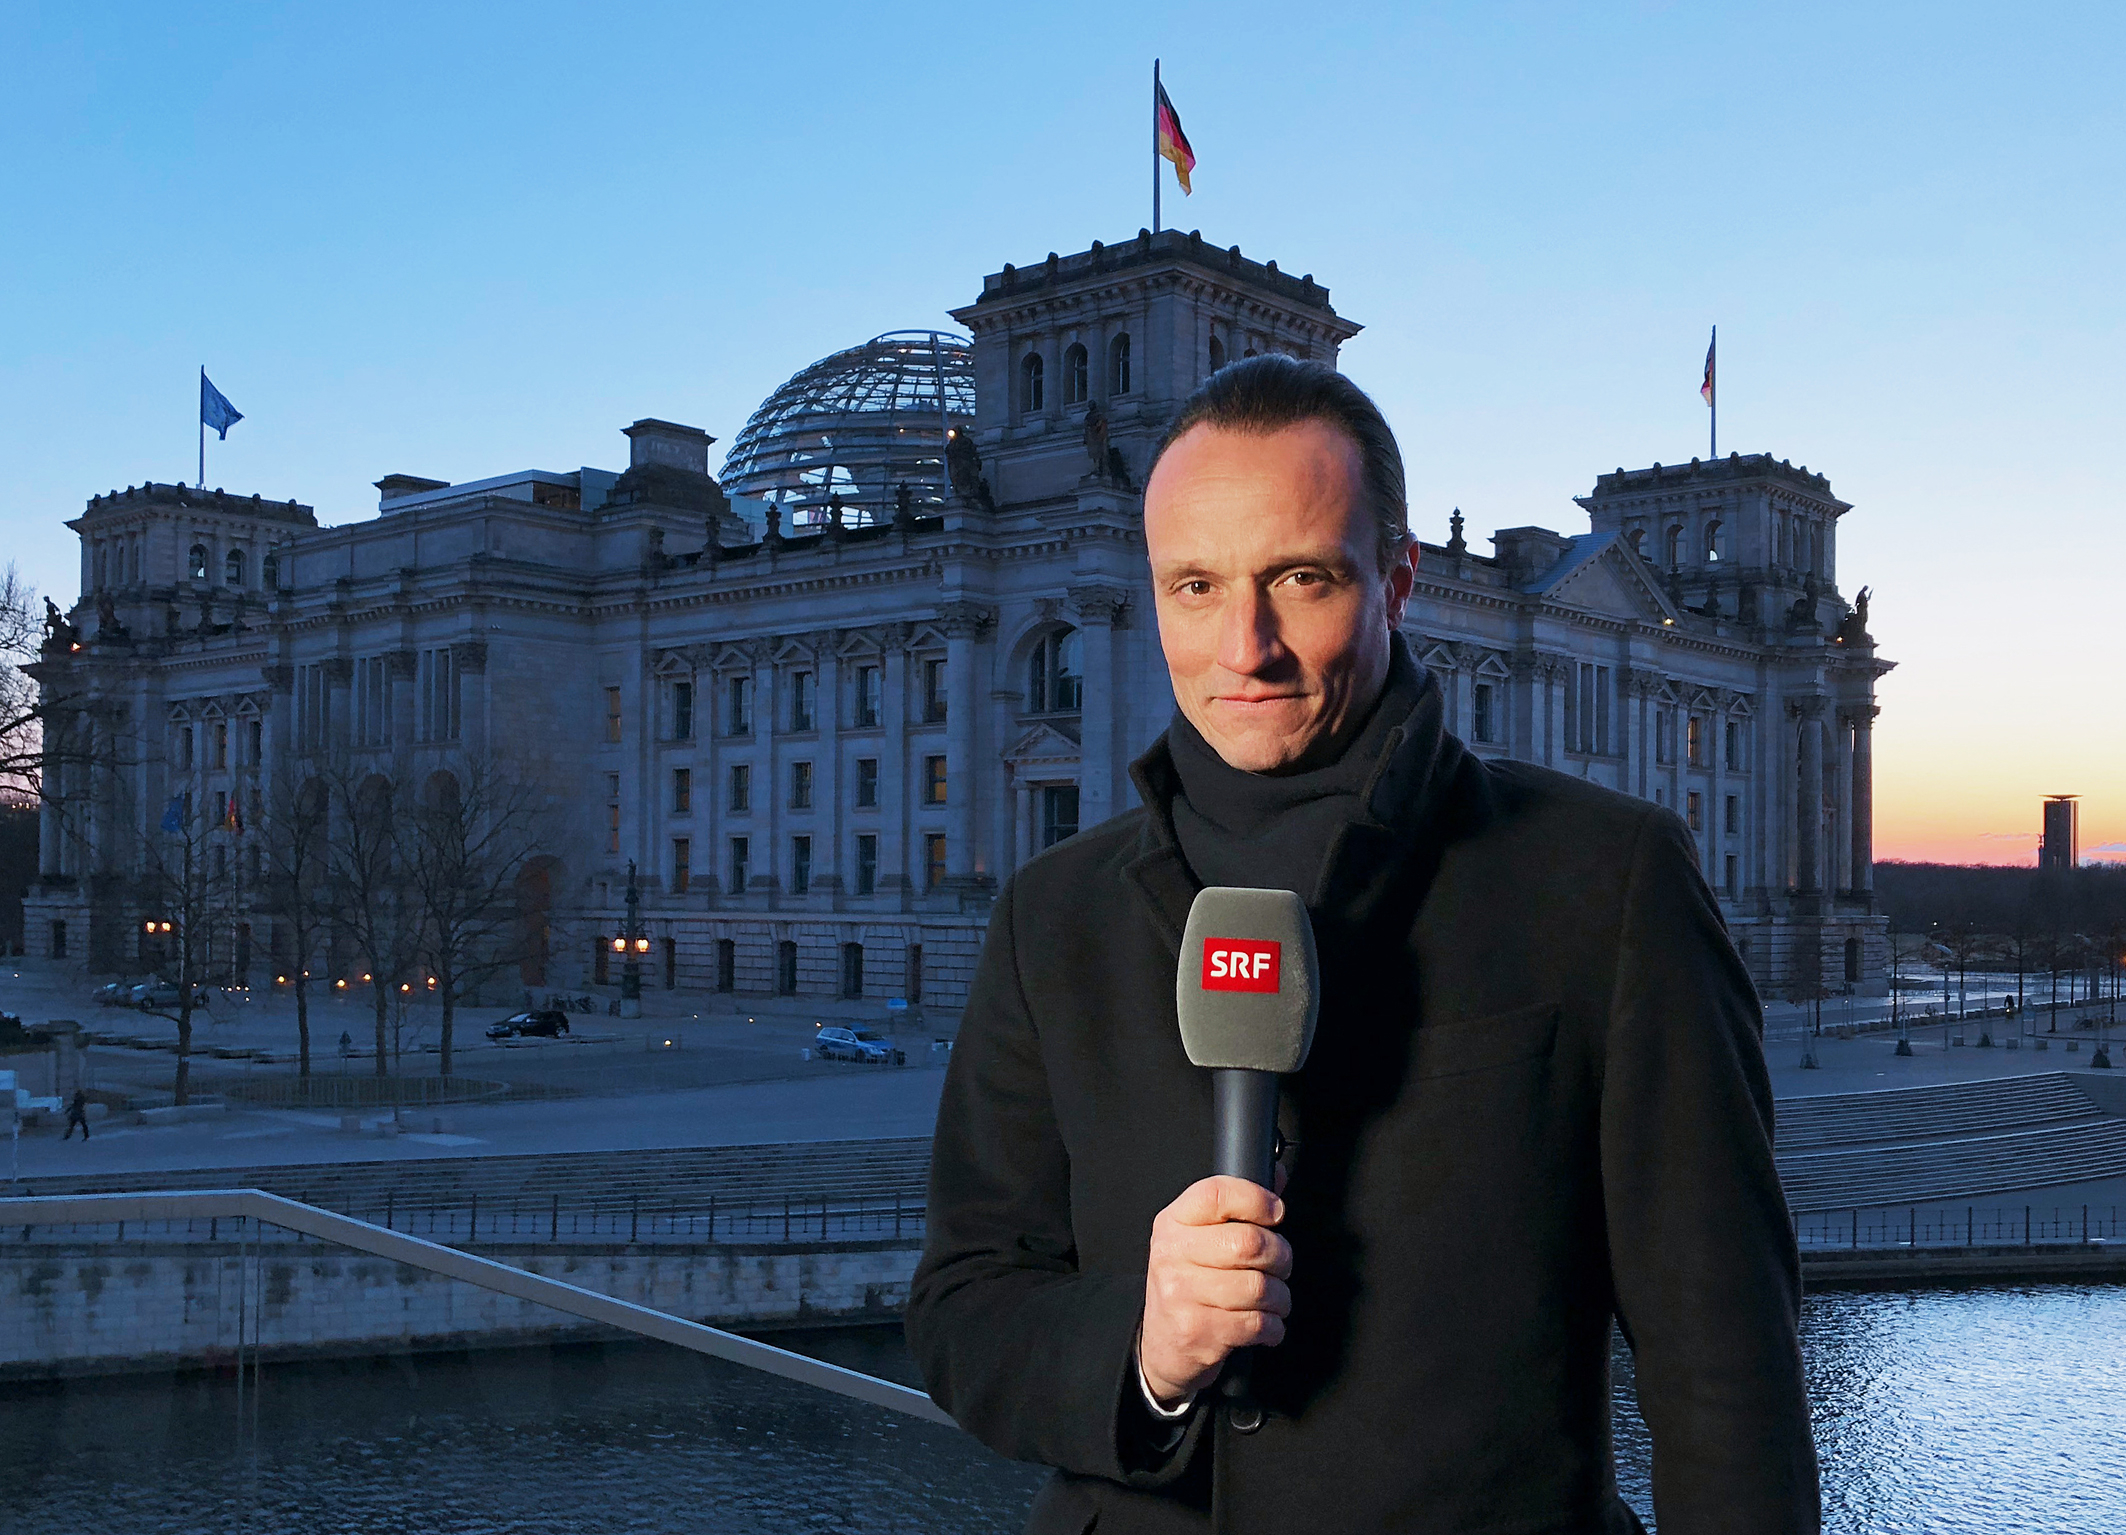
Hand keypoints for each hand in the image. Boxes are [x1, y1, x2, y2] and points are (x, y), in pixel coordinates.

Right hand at [1138, 1174, 1291, 1406]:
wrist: (1162, 1342)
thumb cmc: (1188, 1283)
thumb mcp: (1199, 1238)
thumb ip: (1238, 1206)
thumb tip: (1275, 1174)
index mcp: (1174, 1222)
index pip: (1217, 1194)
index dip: (1256, 1199)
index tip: (1276, 1212)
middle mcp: (1173, 1255)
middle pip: (1248, 1243)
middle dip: (1281, 1256)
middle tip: (1280, 1264)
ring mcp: (1182, 1295)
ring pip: (1259, 1286)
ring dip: (1280, 1297)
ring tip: (1274, 1298)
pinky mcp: (1198, 1331)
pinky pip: (1258, 1323)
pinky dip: (1274, 1326)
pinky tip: (1267, 1323)